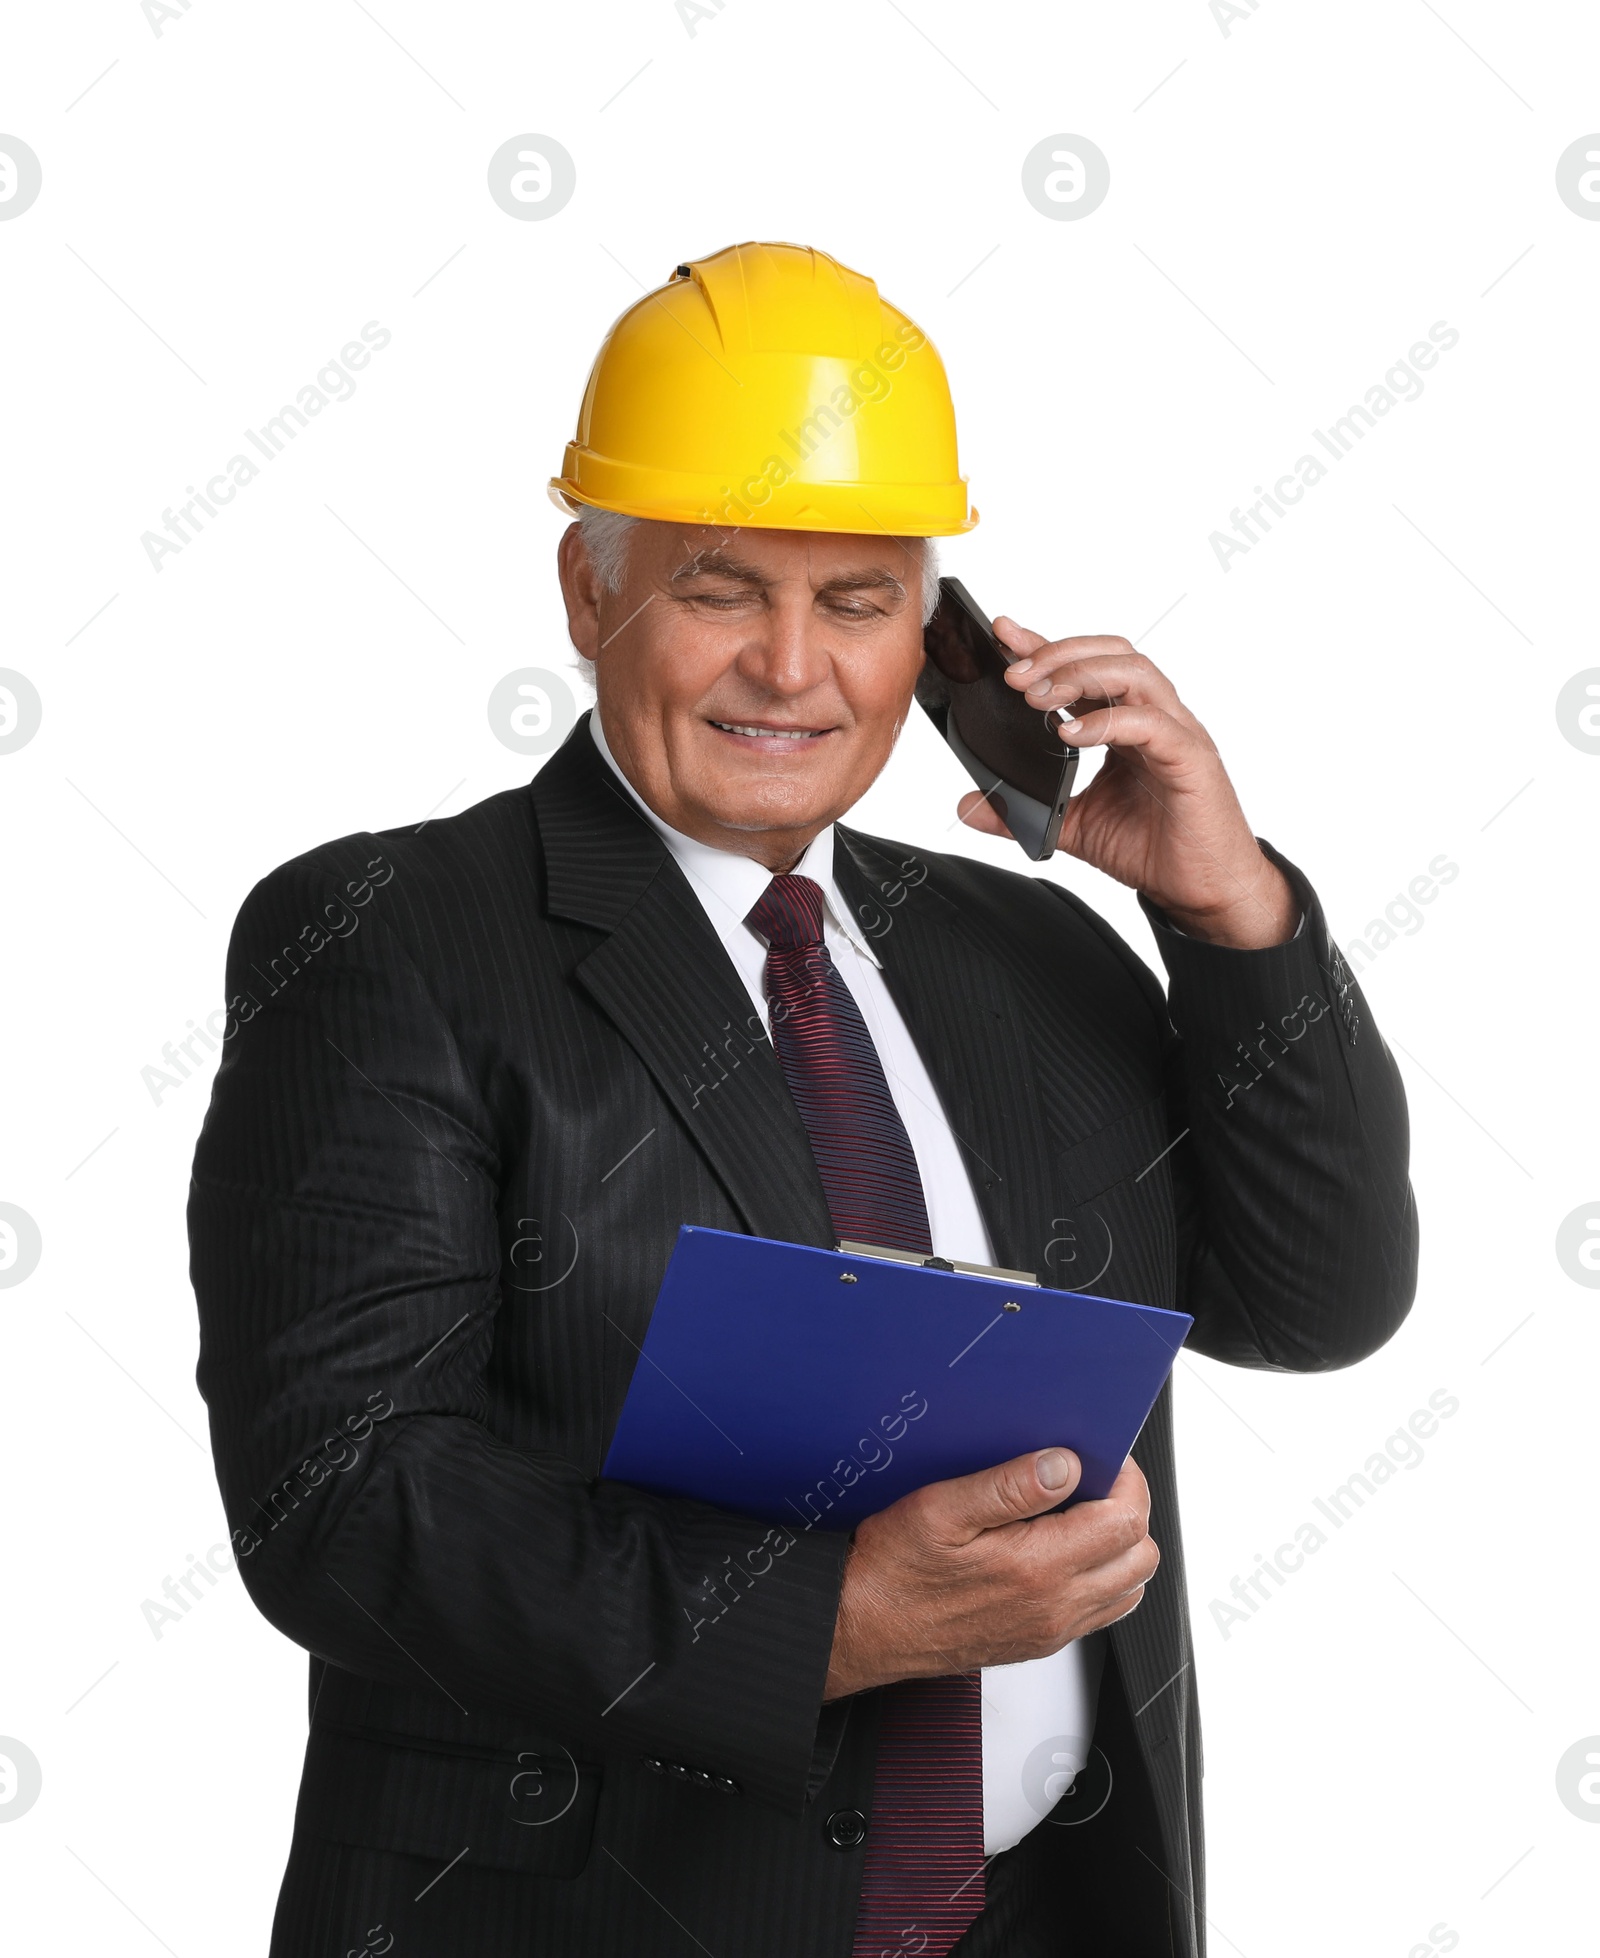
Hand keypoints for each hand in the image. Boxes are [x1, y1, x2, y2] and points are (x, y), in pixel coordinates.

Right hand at [822, 1448, 1156, 1699]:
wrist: (860, 1628)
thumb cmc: (891, 1571)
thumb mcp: (939, 1510)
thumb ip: (1008, 1487)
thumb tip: (1064, 1464)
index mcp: (1036, 1569)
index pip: (1125, 1521)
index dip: (1125, 1479)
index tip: (1102, 1457)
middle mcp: (1054, 1607)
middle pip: (1140, 1556)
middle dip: (1128, 1509)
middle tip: (1093, 1481)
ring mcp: (1050, 1630)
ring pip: (1128, 1588)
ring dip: (1118, 1547)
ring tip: (1079, 1514)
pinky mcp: (1038, 1642)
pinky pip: (1100, 1611)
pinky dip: (1101, 1577)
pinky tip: (1061, 1551)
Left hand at [955, 626, 1297, 947]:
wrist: (1202, 891)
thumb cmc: (1154, 850)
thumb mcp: (1072, 826)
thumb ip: (1023, 812)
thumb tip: (968, 805)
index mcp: (1128, 725)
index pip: (1087, 669)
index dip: (1046, 646)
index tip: (1003, 634)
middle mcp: (1156, 718)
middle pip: (1114, 654)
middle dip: (1059, 654)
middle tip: (1015, 675)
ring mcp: (1177, 734)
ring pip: (1135, 673)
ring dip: (1081, 676)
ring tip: (1038, 697)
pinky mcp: (1191, 759)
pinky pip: (1153, 724)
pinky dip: (1109, 721)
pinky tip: (1073, 734)